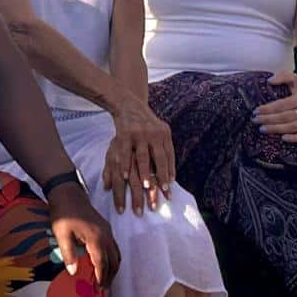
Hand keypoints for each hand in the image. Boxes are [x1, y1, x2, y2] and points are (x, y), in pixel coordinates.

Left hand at [45, 182, 119, 288]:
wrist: (67, 192)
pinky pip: (114, 247)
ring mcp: (107, 230)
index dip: (101, 278)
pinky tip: (104, 263)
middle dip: (109, 276)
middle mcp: (105, 235)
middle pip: (113, 261)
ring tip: (105, 280)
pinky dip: (112, 258)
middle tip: (102, 289)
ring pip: (116, 254)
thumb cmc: (63, 212)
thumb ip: (68, 254)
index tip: (98, 289)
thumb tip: (74, 272)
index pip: (102, 263)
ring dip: (112, 268)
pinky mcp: (105, 227)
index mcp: (95, 237)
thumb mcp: (61, 234)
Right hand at [101, 93, 174, 214]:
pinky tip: (125, 176)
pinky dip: (126, 164)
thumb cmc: (145, 124)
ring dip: (144, 172)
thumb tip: (172, 177)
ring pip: (143, 156)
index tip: (168, 188)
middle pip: (159, 158)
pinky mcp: (125, 133)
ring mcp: (139, 133)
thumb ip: (164, 151)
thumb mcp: (159, 132)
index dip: (169, 172)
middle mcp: (154, 133)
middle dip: (161, 175)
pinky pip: (126, 152)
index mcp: (164, 134)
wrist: (129, 104)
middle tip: (162, 192)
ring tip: (145, 187)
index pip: (169, 156)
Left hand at [253, 70, 296, 142]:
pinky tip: (283, 138)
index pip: (282, 105)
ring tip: (262, 129)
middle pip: (285, 117)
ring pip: (293, 127)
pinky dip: (295, 139)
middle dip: (268, 120)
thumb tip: (269, 81)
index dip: (268, 109)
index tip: (256, 111)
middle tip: (255, 120)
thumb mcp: (294, 78)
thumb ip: (282, 76)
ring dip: (276, 129)